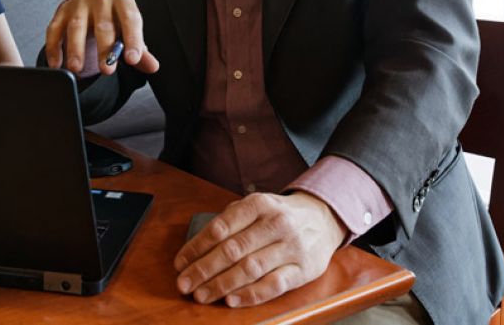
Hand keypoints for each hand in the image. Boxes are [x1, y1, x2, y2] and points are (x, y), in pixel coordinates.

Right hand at [44, 0, 159, 75]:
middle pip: (103, 25)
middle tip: (106, 70)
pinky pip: (55, 30)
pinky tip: (57, 64)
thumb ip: (140, 50)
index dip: (133, 40)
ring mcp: (79, 3)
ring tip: (76, 68)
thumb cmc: (115, 18)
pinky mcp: (61, 11)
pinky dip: (54, 48)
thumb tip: (153, 67)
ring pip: (76, 26)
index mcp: (123, 0)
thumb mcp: (129, 30)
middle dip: (104, 49)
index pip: (130, 20)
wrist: (92, 0)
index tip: (133, 60)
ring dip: (76, 48)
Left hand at [174, 192, 345, 306]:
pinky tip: (231, 300)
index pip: (220, 227)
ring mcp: (292, 247)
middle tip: (184, 284)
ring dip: (221, 284)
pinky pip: (274, 285)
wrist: (323, 218)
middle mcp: (276, 223)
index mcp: (259, 204)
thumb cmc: (279, 214)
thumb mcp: (257, 205)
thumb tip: (197, 247)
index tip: (180, 263)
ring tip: (201, 295)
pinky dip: (250, 294)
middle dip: (203, 269)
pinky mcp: (304, 269)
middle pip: (232, 250)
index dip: (196, 247)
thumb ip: (230, 220)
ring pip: (250, 268)